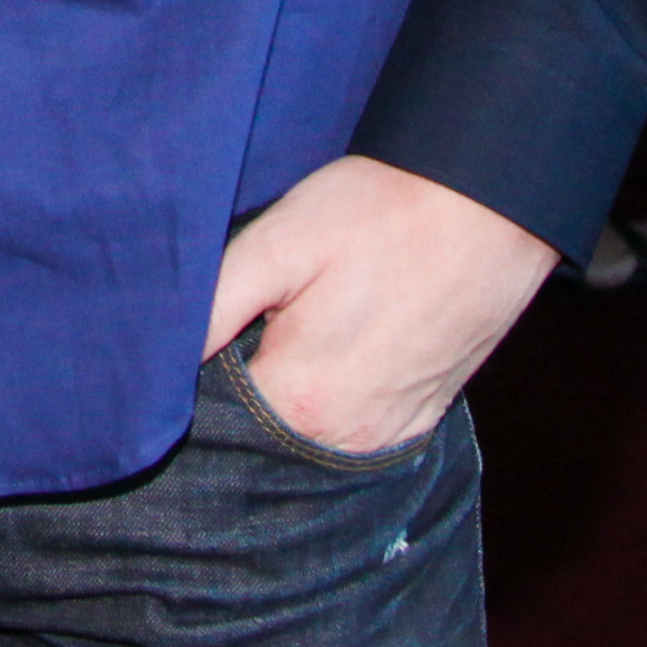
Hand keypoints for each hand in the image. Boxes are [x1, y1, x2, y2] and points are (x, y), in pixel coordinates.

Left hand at [201, 153, 556, 457]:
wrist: (489, 207)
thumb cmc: (379, 213)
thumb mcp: (278, 242)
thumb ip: (211, 308)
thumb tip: (157, 358)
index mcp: (299, 401)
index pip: (211, 416)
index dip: (194, 372)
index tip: (209, 329)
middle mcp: (345, 439)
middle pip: (259, 432)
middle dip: (239, 386)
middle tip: (255, 318)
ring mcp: (388, 436)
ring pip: (304, 434)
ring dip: (286, 394)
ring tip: (297, 327)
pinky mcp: (419, 422)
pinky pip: (352, 429)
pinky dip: (330, 401)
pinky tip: (334, 348)